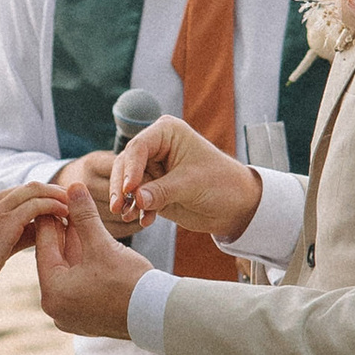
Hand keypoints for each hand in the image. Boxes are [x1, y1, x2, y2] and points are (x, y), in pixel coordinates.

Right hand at [0, 180, 60, 308]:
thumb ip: (13, 233)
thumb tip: (40, 230)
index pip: (15, 193)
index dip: (38, 196)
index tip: (57, 204)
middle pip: (27, 187)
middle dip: (52, 192)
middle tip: (72, 201)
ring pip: (34, 191)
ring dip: (57, 197)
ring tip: (73, 207)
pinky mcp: (3, 220)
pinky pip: (36, 205)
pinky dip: (53, 207)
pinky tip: (66, 215)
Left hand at [34, 181, 153, 340]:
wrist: (159, 315)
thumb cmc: (130, 282)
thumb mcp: (102, 244)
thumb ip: (84, 215)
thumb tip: (73, 186)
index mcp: (53, 293)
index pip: (44, 248)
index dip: (50, 219)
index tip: (52, 200)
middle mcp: (57, 309)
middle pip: (55, 260)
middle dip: (63, 232)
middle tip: (65, 206)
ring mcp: (72, 316)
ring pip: (68, 272)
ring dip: (74, 246)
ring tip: (78, 219)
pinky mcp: (87, 318)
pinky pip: (79, 284)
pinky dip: (83, 264)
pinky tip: (90, 242)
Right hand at [110, 114, 261, 249]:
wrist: (235, 206)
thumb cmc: (222, 183)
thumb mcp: (191, 184)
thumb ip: (162, 191)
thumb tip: (136, 199)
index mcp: (166, 133)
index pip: (138, 147)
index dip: (130, 169)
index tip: (129, 189)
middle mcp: (156, 148)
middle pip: (126, 164)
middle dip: (122, 187)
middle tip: (118, 207)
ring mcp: (153, 169)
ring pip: (127, 183)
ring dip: (127, 201)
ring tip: (130, 216)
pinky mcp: (153, 189)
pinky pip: (136, 199)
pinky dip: (138, 210)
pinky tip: (145, 221)